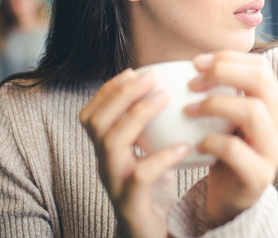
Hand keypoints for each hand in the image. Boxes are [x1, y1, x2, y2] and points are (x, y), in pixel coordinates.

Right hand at [79, 69, 190, 237]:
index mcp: (107, 154)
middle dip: (120, 94)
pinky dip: (162, 156)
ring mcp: (115, 186)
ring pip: (111, 144)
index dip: (108, 91)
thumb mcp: (150, 156)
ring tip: (163, 98)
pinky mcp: (132, 206)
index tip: (133, 71)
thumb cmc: (155, 196)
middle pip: (95, 123)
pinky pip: (140, 176)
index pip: (92, 115)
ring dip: (136, 115)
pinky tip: (185, 146)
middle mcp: (105, 167)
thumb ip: (153, 131)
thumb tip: (176, 91)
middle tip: (150, 78)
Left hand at [185, 51, 277, 225]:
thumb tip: (195, 62)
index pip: (260, 66)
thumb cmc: (224, 150)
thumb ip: (221, 90)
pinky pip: (236, 148)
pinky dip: (212, 140)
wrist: (229, 198)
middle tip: (193, 83)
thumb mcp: (225, 116)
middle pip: (261, 81)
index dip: (228, 58)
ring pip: (254, 111)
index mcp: (275, 104)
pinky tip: (197, 143)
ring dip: (216, 104)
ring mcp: (273, 150)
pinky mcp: (259, 175)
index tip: (196, 63)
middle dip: (223, 73)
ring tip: (190, 110)